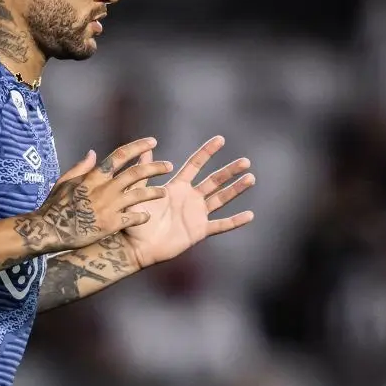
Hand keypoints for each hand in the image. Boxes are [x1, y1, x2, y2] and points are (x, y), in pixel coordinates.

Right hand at [14, 138, 172, 253]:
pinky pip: (134, 218)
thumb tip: (93, 152)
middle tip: (169, 166)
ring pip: (140, 195)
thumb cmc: (55, 205)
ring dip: (155, 193)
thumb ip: (81, 167)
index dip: (138, 146)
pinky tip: (147, 216)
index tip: (153, 142)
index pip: (120, 155)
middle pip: (136, 173)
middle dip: (156, 167)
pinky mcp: (112, 224)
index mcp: (94, 176)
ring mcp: (110, 206)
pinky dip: (142, 216)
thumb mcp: (65, 181)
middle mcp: (105, 188)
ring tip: (164, 193)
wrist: (50, 230)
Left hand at [122, 135, 254, 268]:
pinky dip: (235, 221)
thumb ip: (143, 172)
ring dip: (236, 189)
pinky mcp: (199, 231)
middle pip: (214, 180)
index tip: (220, 139)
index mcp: (176, 187)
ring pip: (221, 199)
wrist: (136, 247)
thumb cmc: (134, 219)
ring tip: (251, 178)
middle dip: (229, 171)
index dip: (207, 152)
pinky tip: (250, 215)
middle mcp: (189, 198)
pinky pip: (220, 225)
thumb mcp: (138, 192)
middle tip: (245, 161)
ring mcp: (196, 215)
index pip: (195, 165)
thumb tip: (142, 149)